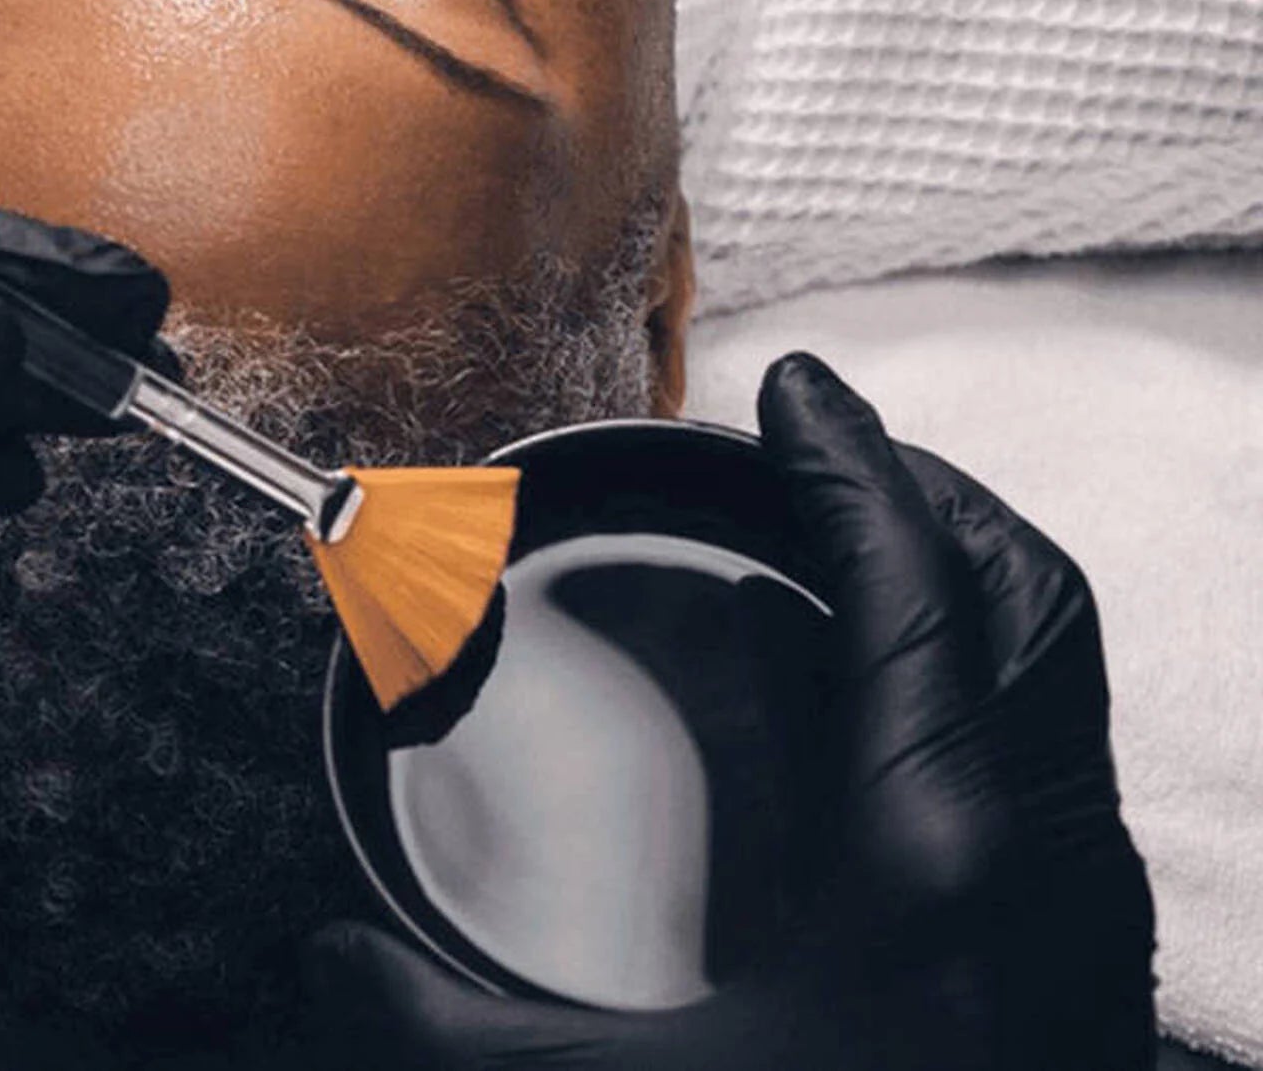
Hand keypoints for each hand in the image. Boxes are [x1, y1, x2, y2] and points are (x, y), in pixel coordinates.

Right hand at [304, 353, 1155, 1069]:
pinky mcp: (1078, 986)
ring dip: (969, 587)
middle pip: (1028, 599)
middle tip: (827, 455)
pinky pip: (1051, 770)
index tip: (800, 383)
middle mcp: (1038, 864)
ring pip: (1058, 685)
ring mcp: (1078, 926)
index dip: (856, 455)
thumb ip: (426, 1023)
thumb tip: (312, 962)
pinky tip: (891, 732)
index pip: (918, 579)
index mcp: (936, 849)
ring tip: (860, 561)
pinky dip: (983, 689)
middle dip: (933, 494)